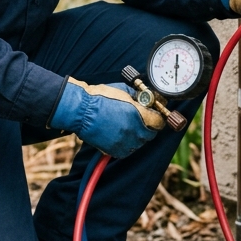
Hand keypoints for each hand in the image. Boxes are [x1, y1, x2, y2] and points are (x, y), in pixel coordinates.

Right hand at [48, 78, 164, 157]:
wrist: (80, 111)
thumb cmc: (99, 97)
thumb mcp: (123, 90)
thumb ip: (138, 96)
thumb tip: (148, 98)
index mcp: (138, 115)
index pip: (159, 122)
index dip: (158, 117)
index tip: (154, 114)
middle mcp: (133, 131)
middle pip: (151, 134)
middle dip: (148, 126)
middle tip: (140, 119)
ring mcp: (124, 142)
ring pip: (139, 142)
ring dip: (137, 135)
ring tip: (126, 125)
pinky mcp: (114, 150)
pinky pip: (127, 149)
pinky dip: (126, 143)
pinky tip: (118, 133)